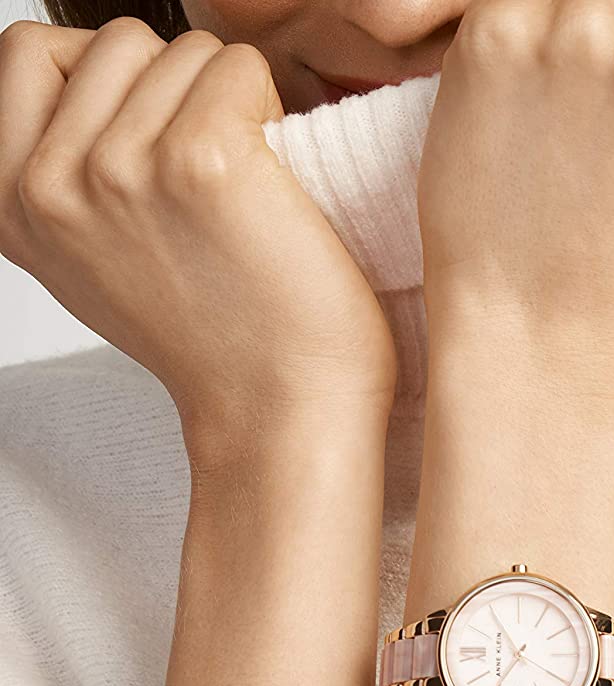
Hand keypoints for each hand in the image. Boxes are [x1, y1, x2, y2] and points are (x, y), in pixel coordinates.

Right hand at [0, 19, 396, 432]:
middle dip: (173, 85)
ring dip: (227, 100)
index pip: (27, 51)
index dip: (104, 76)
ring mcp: (120, 169)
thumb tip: (71, 76)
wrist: (280, 411)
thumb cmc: (211, 337)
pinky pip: (239, 66)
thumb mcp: (89, 256)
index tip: (148, 141)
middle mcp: (49, 185)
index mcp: (8, 203)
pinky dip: (271, 109)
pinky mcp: (202, 159)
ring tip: (242, 191)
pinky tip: (273, 186)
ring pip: (182, 49)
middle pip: (114, 39)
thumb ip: (59, 172)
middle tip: (207, 177)